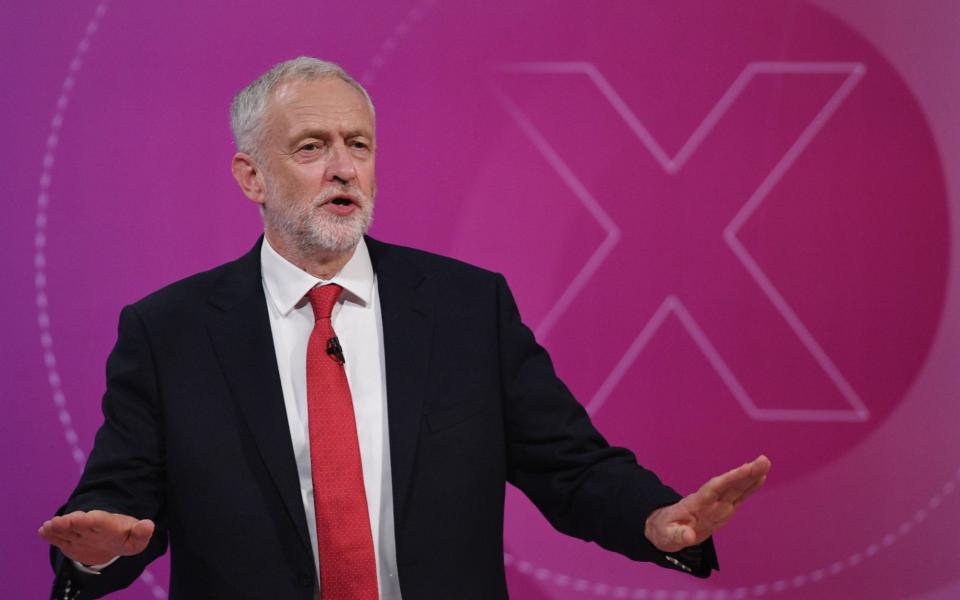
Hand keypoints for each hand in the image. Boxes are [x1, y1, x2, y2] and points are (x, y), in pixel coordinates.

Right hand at [39, 510, 154, 566]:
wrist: (113, 541)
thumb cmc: (126, 538)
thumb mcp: (136, 540)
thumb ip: (142, 534)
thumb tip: (149, 525)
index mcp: (108, 524)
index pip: (100, 520)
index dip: (92, 519)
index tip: (83, 517)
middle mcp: (92, 526)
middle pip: (80, 524)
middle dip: (70, 522)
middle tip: (58, 521)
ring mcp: (80, 533)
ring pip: (68, 530)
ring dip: (58, 528)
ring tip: (48, 526)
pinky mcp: (70, 541)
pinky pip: (60, 537)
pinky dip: (51, 535)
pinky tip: (42, 531)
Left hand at [645, 455, 770, 552]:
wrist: (665, 529)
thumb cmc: (665, 530)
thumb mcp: (666, 535)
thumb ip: (677, 534)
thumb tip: (688, 536)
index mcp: (696, 503)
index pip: (716, 488)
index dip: (731, 479)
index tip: (746, 468)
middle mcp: (709, 501)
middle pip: (730, 485)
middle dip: (746, 474)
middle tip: (764, 460)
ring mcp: (717, 505)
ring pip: (736, 490)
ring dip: (751, 477)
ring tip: (765, 464)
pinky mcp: (723, 511)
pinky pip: (738, 498)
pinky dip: (750, 489)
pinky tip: (760, 479)